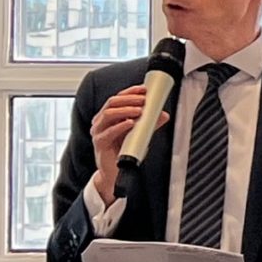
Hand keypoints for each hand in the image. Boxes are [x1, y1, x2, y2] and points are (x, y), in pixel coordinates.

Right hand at [88, 85, 164, 205]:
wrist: (115, 171)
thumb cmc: (124, 150)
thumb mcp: (139, 134)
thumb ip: (150, 124)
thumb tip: (163, 114)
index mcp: (109, 115)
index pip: (118, 98)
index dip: (131, 92)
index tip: (144, 90)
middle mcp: (101, 121)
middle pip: (112, 102)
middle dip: (129, 99)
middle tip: (144, 100)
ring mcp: (99, 131)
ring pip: (108, 114)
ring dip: (125, 110)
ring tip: (139, 111)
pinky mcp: (100, 143)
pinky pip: (108, 132)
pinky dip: (120, 126)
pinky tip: (130, 123)